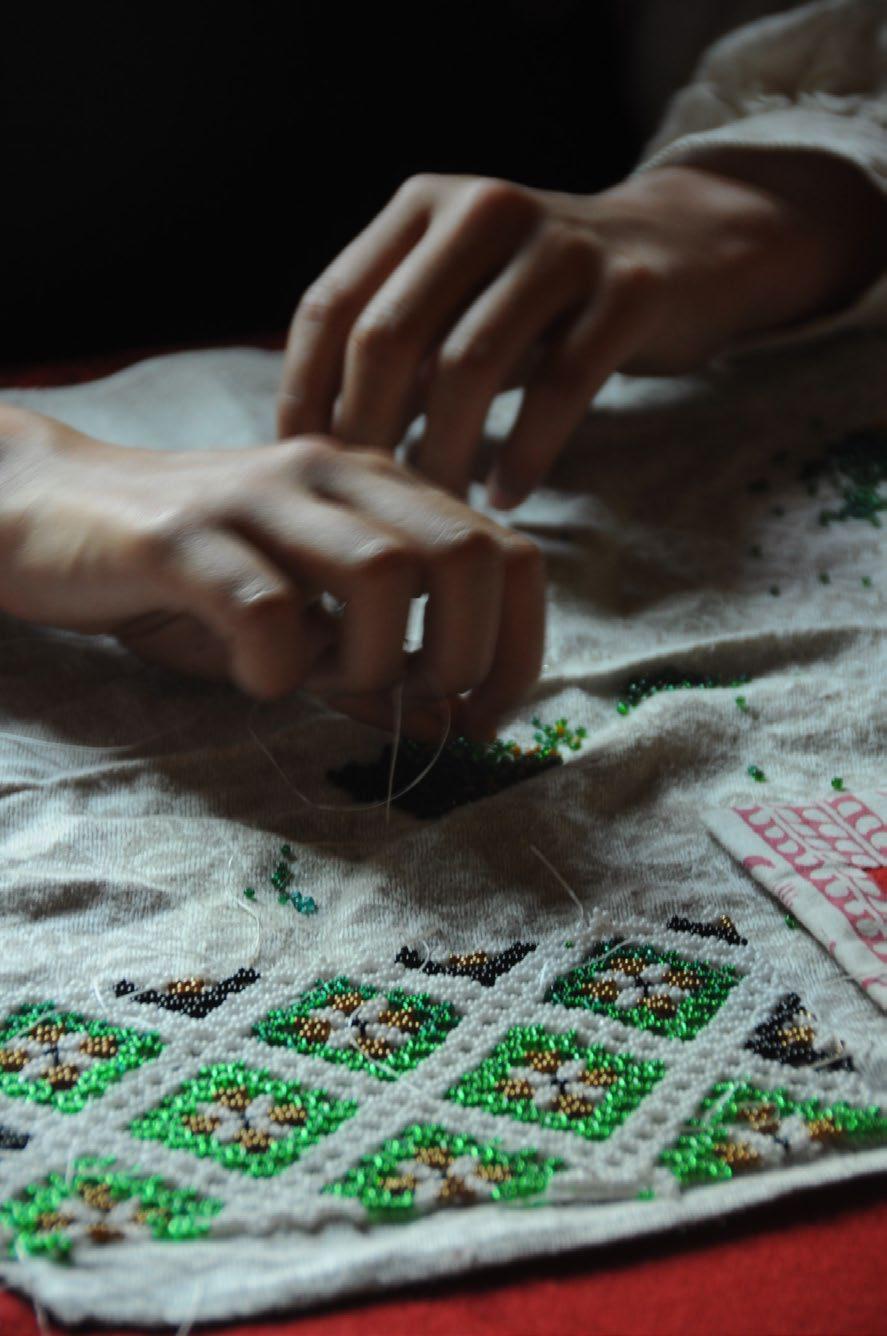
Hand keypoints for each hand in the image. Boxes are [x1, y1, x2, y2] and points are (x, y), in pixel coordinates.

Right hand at [0, 406, 543, 735]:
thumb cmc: (190, 575)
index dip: (520, 647)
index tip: (484, 715)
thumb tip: (452, 725)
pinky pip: (267, 610)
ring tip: (319, 683)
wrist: (50, 512)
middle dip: (464, 657)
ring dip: (372, 662)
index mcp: (377, 488)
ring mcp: (259, 498)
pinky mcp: (182, 536)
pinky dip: (278, 669)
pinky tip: (251, 676)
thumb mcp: (299, 624)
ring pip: (382, 575)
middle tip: (410, 704)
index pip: (508, 552)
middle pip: (467, 556)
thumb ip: (374, 668)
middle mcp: (333, 475)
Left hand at [279, 161, 884, 506]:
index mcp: (423, 205)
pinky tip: (506, 497)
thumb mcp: (458, 304)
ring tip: (437, 514)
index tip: (302, 471)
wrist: (682, 247)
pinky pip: (560, 387)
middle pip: (390, 335)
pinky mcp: (629, 288)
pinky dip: (525, 454)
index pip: (330, 304)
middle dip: (365, 435)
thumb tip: (313, 446)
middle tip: (364, 508)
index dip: (304, 395)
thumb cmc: (542, 300)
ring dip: (443, 455)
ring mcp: (560, 244)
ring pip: (471, 365)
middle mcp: (483, 208)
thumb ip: (394, 355)